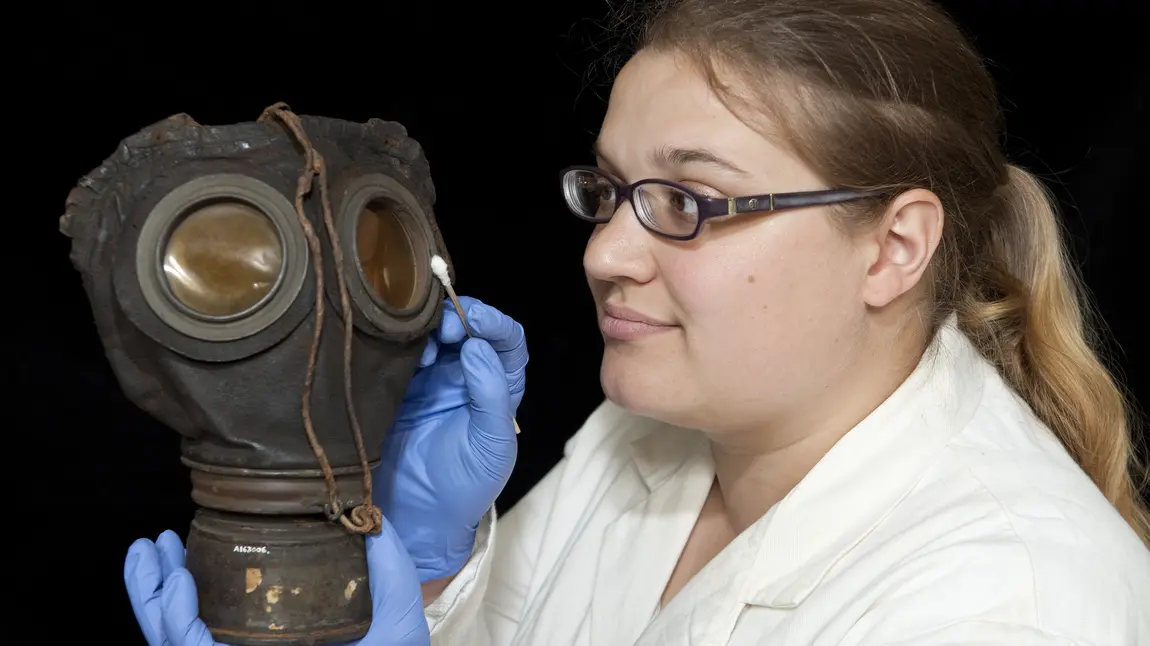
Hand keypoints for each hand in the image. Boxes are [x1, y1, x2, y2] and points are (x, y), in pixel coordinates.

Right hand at [123, 517, 429, 645]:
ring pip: (174, 636)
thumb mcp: (392, 602)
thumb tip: (367, 511)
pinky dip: (177, 619)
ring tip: (148, 552)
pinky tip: (179, 582)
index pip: (222, 612)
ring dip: (152, 595)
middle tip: (153, 542)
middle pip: (186, 624)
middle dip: (157, 584)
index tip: (185, 538)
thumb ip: (382, 557)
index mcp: (276, 639)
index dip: (195, 577)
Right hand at [373, 296, 526, 581]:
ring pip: (434, 335)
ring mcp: (432, 378)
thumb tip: (478, 346)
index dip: (495, 323)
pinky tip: (399, 351)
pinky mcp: (399, 386)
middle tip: (443, 327)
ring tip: (420, 339)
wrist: (419, 516)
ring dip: (429, 328)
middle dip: (459, 317)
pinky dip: (402, 344)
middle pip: (469, 328)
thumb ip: (491, 395)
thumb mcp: (491, 443)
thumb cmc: (467, 484)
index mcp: (500, 386)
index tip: (475, 321)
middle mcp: (468, 374)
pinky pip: (401, 354)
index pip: (507, 341)